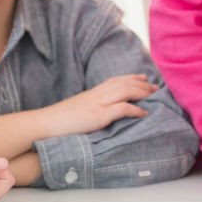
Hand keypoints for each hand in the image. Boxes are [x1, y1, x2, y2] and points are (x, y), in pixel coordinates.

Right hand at [42, 74, 157, 136]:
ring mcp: (98, 103)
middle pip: (124, 83)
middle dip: (142, 83)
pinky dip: (136, 109)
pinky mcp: (99, 115)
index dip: (132, 77)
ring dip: (142, 92)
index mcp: (92, 93)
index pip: (116, 80)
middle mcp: (97, 94)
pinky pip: (122, 108)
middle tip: (156, 86)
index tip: (144, 77)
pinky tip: (144, 113)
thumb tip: (100, 113)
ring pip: (126, 90)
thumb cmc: (60, 121)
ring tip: (154, 95)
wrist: (45, 124)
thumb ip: (91, 108)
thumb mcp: (78, 110)